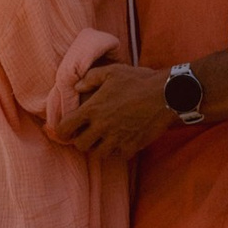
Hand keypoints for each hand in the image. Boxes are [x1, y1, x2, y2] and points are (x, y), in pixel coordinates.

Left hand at [61, 63, 175, 157]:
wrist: (166, 94)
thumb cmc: (138, 80)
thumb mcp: (112, 72)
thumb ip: (90, 78)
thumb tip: (76, 87)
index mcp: (92, 109)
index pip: (64, 128)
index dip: (62, 130)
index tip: (67, 129)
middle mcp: (101, 127)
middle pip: (80, 145)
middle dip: (81, 140)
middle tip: (88, 134)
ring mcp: (117, 139)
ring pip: (98, 154)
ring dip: (99, 147)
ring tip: (105, 138)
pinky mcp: (132, 146)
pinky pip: (119, 156)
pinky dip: (118, 151)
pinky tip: (122, 140)